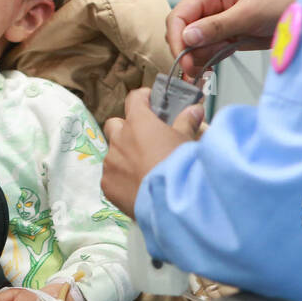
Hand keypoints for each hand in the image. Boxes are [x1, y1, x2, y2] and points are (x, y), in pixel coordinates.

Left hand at [101, 88, 203, 215]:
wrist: (170, 202)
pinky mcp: (107, 185)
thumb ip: (187, 122)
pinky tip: (137, 187)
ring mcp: (110, 162)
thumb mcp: (187, 141)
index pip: (134, 99)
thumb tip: (195, 110)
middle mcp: (119, 139)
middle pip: (114, 125)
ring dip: (124, 157)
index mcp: (138, 122)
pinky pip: (111, 177)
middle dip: (126, 129)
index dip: (142, 98)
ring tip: (143, 170)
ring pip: (113, 153)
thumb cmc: (179, 166)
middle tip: (143, 139)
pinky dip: (121, 179)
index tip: (150, 101)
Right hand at [167, 0, 298, 79]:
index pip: (179, 15)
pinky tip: (210, 69)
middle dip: (187, 51)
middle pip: (182, 31)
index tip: (184, 60)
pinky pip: (207, 50)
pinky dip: (207, 61)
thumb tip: (187, 36)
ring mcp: (216, 22)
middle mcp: (208, 5)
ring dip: (198, 59)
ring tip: (209, 69)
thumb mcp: (249, 13)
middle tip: (196, 70)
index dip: (177, 38)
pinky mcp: (225, 36)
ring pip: (193, 45)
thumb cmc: (280, 1)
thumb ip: (217, 26)